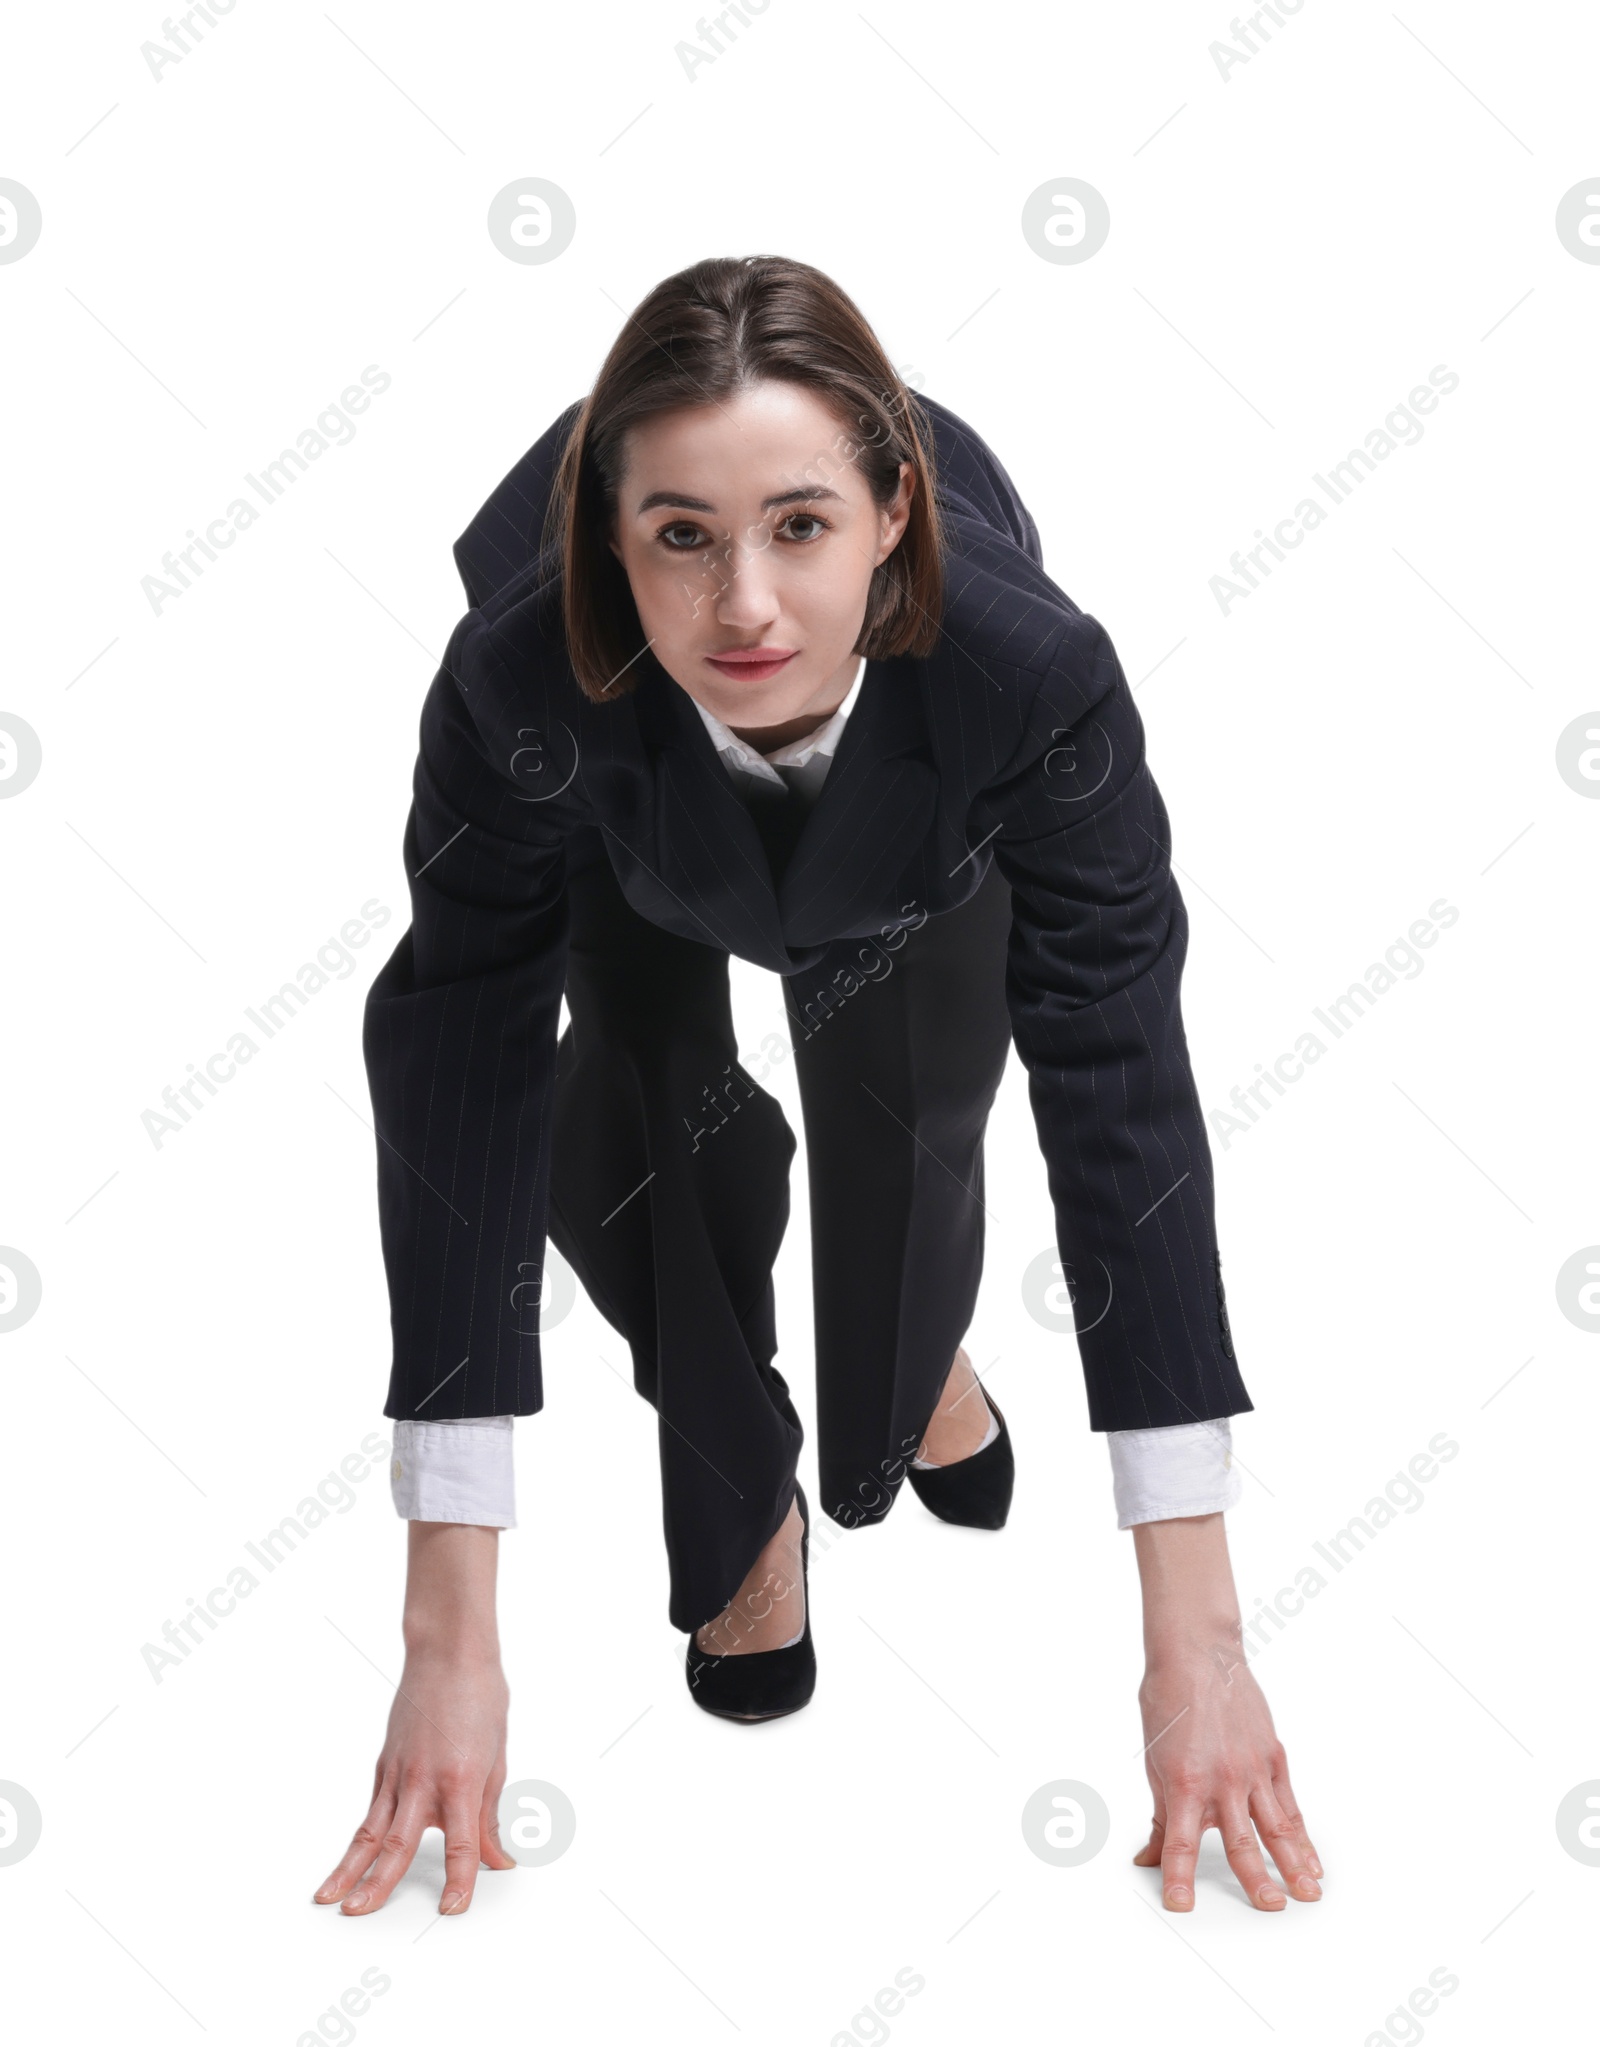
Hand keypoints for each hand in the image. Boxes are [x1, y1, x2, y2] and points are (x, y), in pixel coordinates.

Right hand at [314, 1645, 515, 1915]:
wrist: (449, 1651)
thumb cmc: (480, 1695)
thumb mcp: (498, 1756)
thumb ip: (490, 1814)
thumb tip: (495, 1859)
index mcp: (461, 1777)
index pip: (460, 1842)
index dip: (458, 1880)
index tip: (453, 1909)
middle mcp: (424, 1778)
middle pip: (398, 1843)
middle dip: (377, 1884)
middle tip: (358, 1914)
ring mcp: (398, 1771)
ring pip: (370, 1830)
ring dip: (349, 1868)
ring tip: (329, 1899)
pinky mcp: (384, 1765)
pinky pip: (371, 1810)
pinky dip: (360, 1840)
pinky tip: (349, 1864)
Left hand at [1129, 1512, 1321, 1913]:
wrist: (1198, 1654)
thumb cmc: (1168, 1701)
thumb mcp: (1153, 1759)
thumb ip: (1161, 1814)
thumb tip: (1151, 1856)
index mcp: (1185, 1781)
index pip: (1181, 1842)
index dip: (1179, 1876)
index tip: (1180, 1905)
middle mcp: (1222, 1779)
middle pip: (1240, 1842)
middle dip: (1254, 1880)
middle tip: (1268, 1908)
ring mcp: (1252, 1769)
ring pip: (1277, 1828)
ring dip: (1293, 1865)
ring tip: (1308, 1896)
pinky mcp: (1272, 1757)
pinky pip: (1290, 1805)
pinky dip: (1302, 1835)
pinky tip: (1312, 1861)